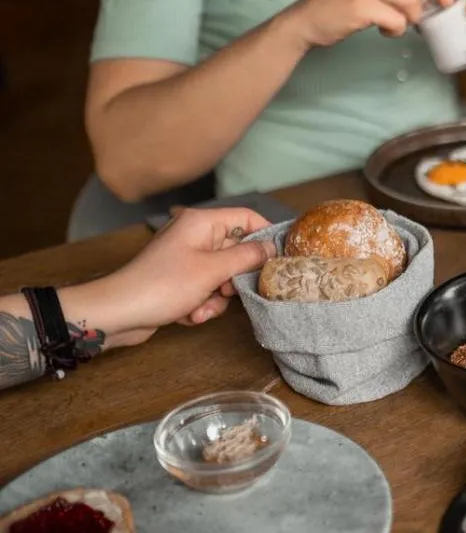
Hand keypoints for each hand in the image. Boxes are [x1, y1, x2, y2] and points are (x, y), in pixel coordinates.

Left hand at [72, 207, 275, 345]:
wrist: (118, 313)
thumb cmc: (163, 286)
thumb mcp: (213, 270)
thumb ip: (247, 257)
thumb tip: (271, 248)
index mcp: (202, 222)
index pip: (248, 217)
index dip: (266, 235)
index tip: (280, 258)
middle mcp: (195, 235)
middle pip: (238, 250)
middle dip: (235, 277)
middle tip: (228, 290)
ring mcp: (187, 258)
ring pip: (224, 275)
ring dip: (218, 296)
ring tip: (200, 306)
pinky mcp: (181, 280)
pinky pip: (208, 288)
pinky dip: (203, 303)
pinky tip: (189, 314)